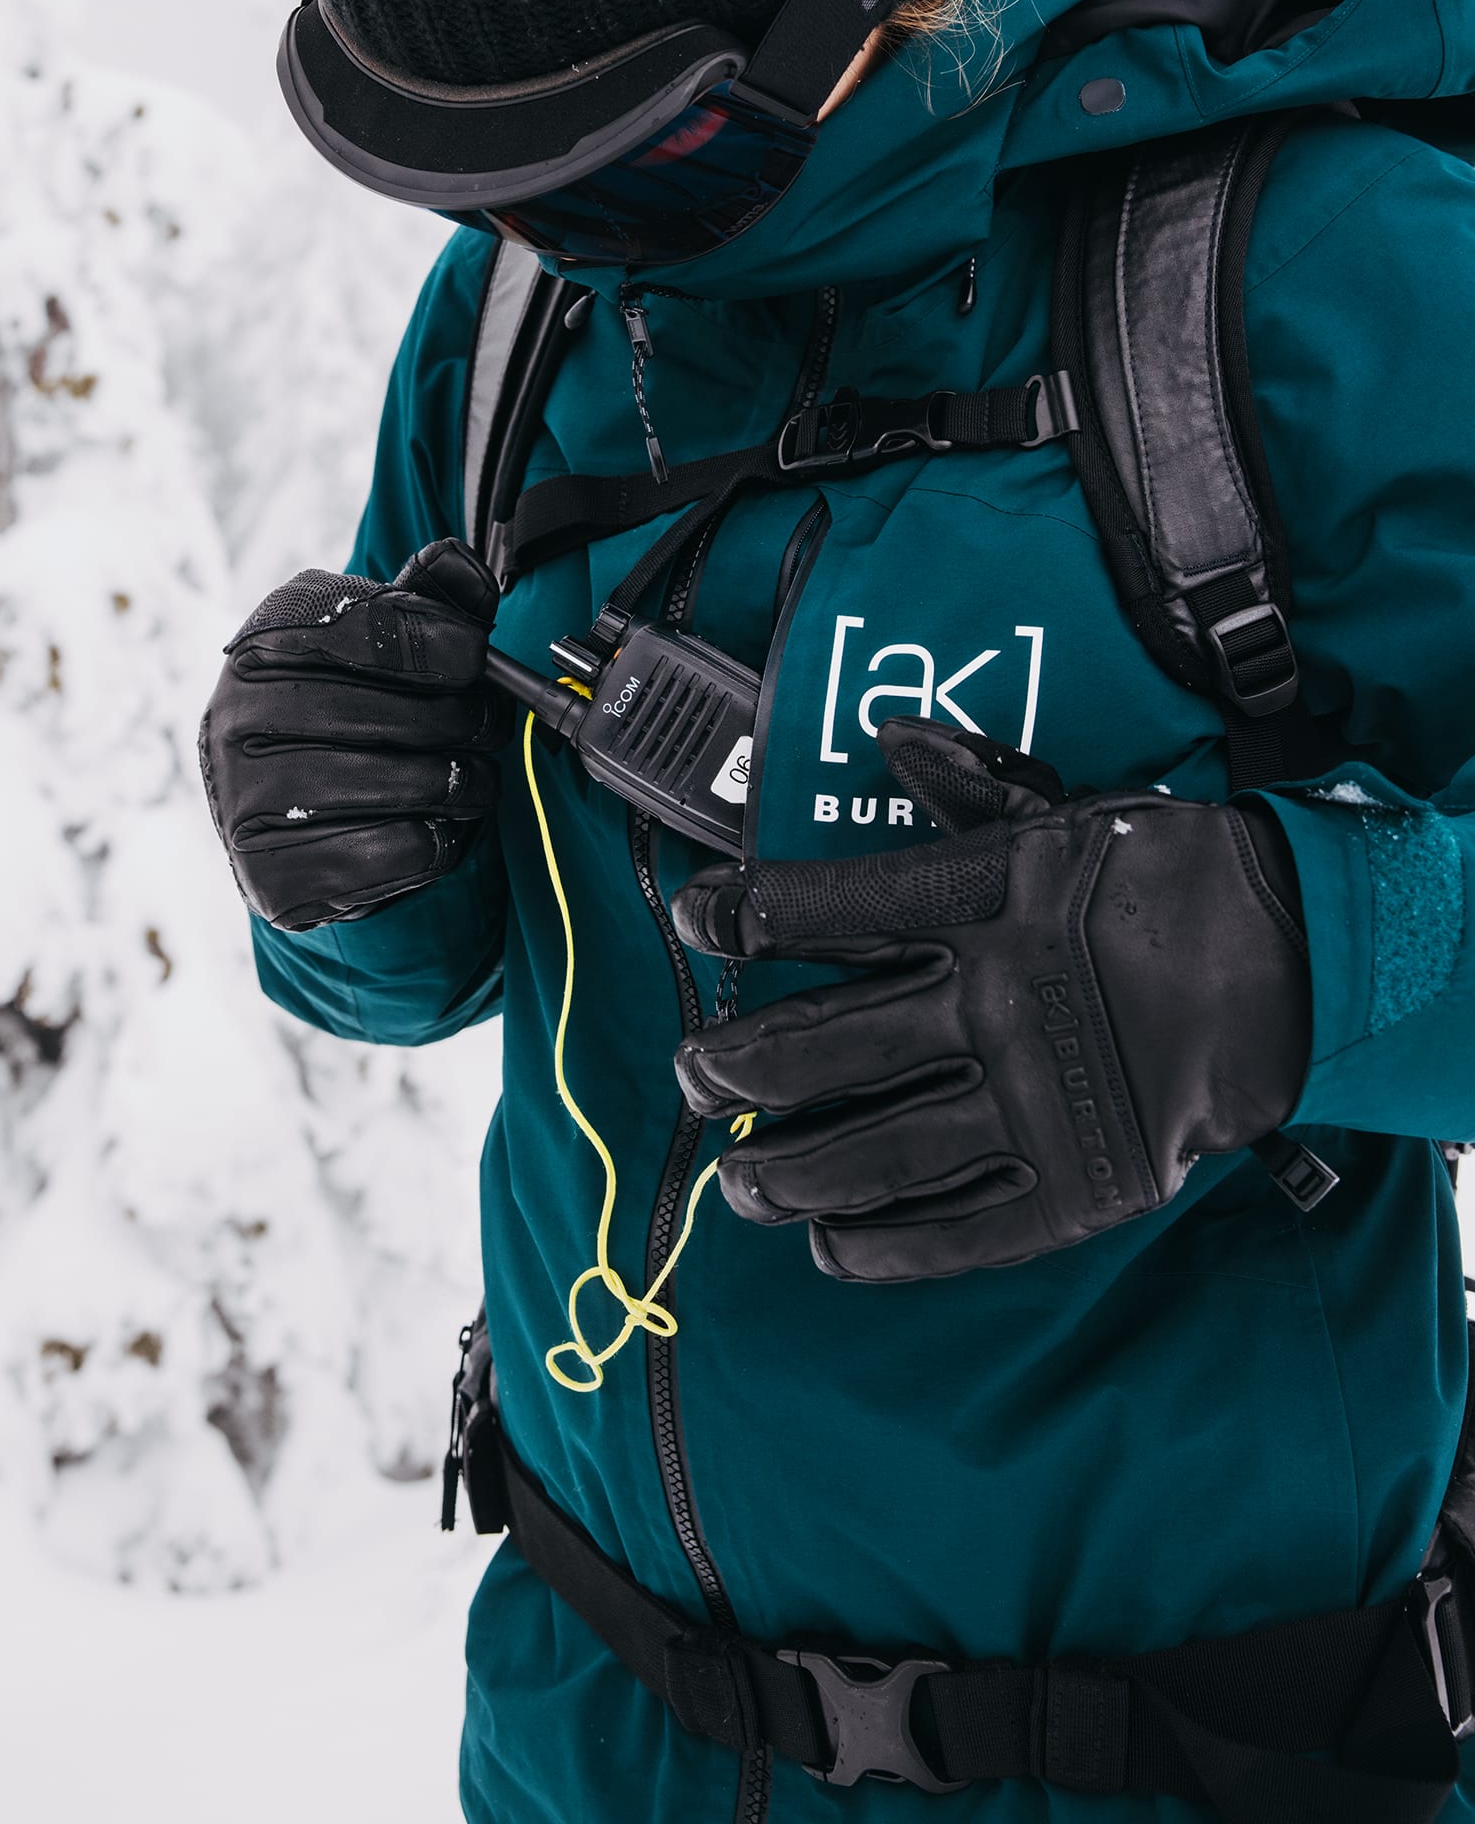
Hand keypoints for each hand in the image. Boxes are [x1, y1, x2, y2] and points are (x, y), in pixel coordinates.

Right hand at [199, 539, 507, 931]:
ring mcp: (245, 800)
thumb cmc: (353, 712)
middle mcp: (238, 717)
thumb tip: (462, 566)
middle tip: (486, 729)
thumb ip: (432, 599)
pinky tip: (429, 828)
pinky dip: (433, 843)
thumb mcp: (387, 640)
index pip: (372, 629)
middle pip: (394, 713)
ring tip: (470, 781)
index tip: (475, 658)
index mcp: (266, 642)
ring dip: (460, 784)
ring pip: (399, 785)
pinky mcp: (272, 875)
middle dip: (465, 721)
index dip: (442, 643)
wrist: (291, 821)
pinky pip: (390, 853)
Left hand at [671, 721, 1310, 1282]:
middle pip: (815, 1046)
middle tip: (693, 1078)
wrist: (1292, 963)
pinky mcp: (1074, 1184)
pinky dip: (879, 1246)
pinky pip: (954, 1230)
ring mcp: (1030, 1099)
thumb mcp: (1061, 812)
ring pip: (866, 1151)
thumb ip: (968, 784)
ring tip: (737, 1180)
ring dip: (780, 1173)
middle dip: (729, 1069)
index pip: (819, 908)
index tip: (697, 921)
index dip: (739, 916)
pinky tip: (826, 1246)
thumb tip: (890, 739)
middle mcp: (990, 1000)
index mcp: (980, 898)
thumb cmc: (1162, 876)